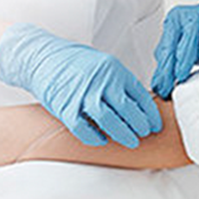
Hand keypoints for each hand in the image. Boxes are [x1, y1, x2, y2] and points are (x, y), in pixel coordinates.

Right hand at [0, 23, 161, 147]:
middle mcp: (100, 81)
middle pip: (127, 109)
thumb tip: (138, 104)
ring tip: (131, 141)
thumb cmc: (74, 61)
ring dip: (123, 134)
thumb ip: (119, 82)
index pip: (139, 94)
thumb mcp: (103, 64)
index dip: (150, 112)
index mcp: (113, 69)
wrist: (42, 57)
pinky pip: (83, 128)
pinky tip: (103, 140)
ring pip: (109, 120)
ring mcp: (83, 94)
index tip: (155, 124)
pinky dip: (95, 137)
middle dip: (140, 125)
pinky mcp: (65, 107)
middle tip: (145, 134)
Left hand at [151, 3, 198, 98]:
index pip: (170, 40)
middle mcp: (197, 12)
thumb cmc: (196, 42)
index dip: (167, 63)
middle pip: (191, 27)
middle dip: (185, 52)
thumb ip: (167, 66)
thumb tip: (159, 87)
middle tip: (181, 73)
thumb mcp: (178, 53)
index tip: (166, 82)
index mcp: (177, 19)